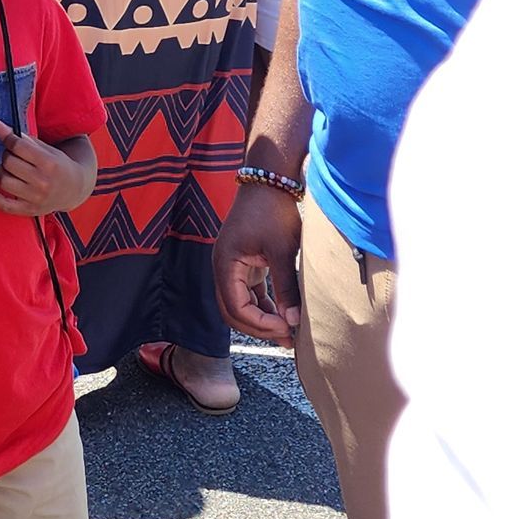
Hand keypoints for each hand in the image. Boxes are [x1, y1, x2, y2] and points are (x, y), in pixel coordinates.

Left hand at [0, 124, 89, 216]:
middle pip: (9, 163)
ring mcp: (35, 198)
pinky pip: (3, 205)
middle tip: (12, 155)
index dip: (7, 138)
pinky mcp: (28, 210)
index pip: (18, 146)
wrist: (74, 188)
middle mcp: (42, 182)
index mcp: (49, 163)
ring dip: (1, 171)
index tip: (6, 136)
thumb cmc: (57, 165)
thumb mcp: (45, 148)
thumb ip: (20, 138)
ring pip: (4, 181)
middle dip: (6, 155)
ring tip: (8, 169)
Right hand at [213, 183, 303, 346]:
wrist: (270, 180)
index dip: (259, 324)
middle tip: (287, 337)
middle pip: (233, 311)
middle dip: (258, 328)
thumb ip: (286, 287)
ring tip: (288, 332)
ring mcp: (233, 266)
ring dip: (261, 320)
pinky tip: (284, 316)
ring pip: (241, 305)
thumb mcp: (281, 250)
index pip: (235, 307)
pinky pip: (249, 294)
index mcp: (225, 264)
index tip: (285, 328)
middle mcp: (224, 267)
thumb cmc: (273, 210)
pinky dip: (264, 307)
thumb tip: (293, 321)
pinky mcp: (245, 264)